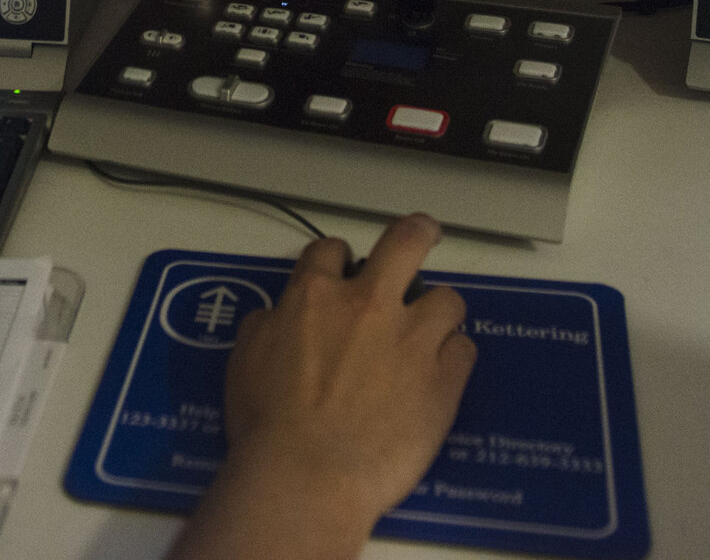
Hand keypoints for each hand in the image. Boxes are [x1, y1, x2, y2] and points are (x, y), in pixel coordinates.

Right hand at [169, 214, 476, 559]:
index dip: (338, 258)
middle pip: (406, 241)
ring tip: (432, 333)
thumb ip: (267, 326)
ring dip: (439, 313)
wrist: (306, 476)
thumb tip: (278, 317)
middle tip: (423, 236)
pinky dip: (453, 359)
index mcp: (316, 297)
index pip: (331, 250)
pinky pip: (465, 351)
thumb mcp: (244, 361)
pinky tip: (441, 376)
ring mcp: (413, 341)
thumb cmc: (267, 426)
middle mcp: (368, 306)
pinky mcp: (444, 381)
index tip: (343, 270)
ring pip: (448, 299)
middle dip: (417, 233)